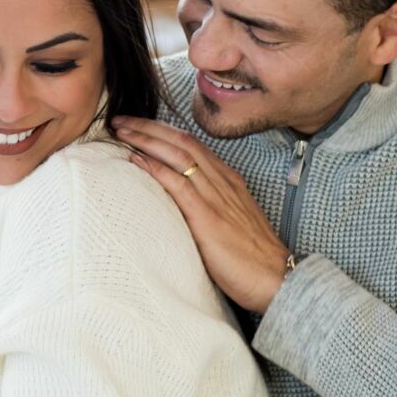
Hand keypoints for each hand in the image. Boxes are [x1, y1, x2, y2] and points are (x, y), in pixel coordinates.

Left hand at [111, 116, 292, 314]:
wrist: (276, 278)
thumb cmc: (252, 257)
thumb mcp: (231, 220)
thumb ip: (208, 205)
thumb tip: (178, 202)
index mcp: (228, 180)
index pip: (191, 144)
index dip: (163, 131)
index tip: (137, 125)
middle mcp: (222, 182)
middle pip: (182, 141)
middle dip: (149, 126)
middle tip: (120, 119)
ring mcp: (217, 198)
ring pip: (178, 155)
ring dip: (146, 140)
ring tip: (121, 131)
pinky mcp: (209, 218)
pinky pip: (179, 185)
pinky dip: (155, 168)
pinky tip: (136, 159)